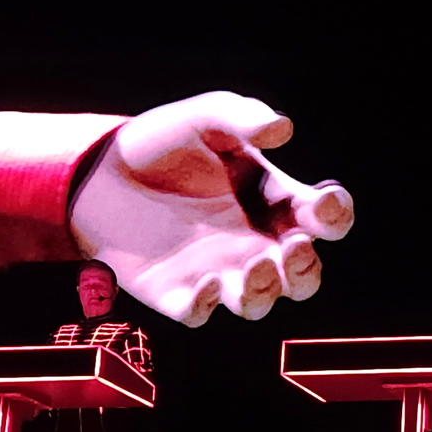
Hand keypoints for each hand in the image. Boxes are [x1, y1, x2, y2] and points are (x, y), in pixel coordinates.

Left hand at [70, 91, 354, 325]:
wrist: (97, 171)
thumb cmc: (162, 142)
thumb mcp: (204, 118)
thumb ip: (242, 117)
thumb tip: (282, 128)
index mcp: (274, 203)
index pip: (324, 219)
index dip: (334, 215)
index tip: (323, 204)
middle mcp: (254, 244)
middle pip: (302, 277)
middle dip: (305, 269)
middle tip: (293, 248)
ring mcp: (218, 273)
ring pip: (258, 303)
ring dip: (265, 291)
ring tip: (254, 266)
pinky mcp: (176, 292)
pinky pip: (200, 314)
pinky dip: (207, 306)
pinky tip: (206, 283)